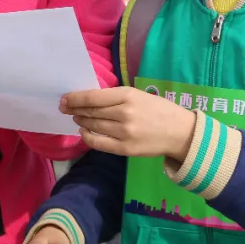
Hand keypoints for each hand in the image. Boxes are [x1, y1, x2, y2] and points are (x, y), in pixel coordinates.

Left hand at [60, 86, 195, 160]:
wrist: (179, 132)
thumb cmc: (158, 110)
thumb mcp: (138, 95)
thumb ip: (115, 97)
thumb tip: (89, 99)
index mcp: (127, 95)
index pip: (93, 97)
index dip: (75, 98)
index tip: (65, 98)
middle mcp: (124, 113)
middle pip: (90, 111)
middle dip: (74, 109)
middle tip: (65, 108)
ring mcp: (124, 132)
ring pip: (93, 126)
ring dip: (81, 121)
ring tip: (76, 118)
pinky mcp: (125, 149)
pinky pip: (99, 143)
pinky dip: (87, 137)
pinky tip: (84, 131)